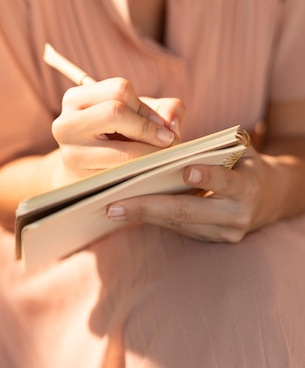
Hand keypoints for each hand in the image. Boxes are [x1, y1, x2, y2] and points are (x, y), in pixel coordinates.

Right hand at [51, 77, 184, 184]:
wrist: (84, 175)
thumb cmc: (117, 138)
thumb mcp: (138, 115)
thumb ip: (165, 109)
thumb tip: (173, 123)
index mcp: (76, 98)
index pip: (118, 90)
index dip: (145, 107)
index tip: (162, 124)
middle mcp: (65, 122)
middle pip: (115, 111)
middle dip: (148, 128)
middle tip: (169, 141)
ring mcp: (69, 153)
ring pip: (121, 149)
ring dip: (151, 153)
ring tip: (164, 156)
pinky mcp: (81, 180)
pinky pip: (121, 174)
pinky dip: (142, 170)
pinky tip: (151, 169)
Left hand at [106, 146, 278, 242]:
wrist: (268, 196)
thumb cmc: (244, 163)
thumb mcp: (236, 150)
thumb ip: (211, 149)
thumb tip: (166, 142)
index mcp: (247, 188)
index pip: (226, 183)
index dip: (207, 177)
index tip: (186, 171)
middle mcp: (237, 215)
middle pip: (188, 212)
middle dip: (149, 207)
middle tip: (116, 205)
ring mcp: (224, 233)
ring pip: (178, 223)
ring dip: (144, 215)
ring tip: (113, 208)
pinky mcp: (211, 240)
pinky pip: (179, 228)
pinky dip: (154, 218)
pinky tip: (129, 211)